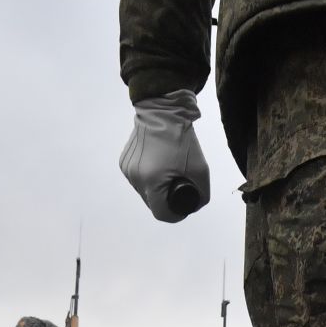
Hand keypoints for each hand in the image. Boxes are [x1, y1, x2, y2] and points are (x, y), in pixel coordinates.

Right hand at [120, 90, 209, 222]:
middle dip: (165, 200)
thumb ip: (201, 195)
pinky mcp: (124, 162)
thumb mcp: (201, 171)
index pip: (161, 213)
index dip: (174, 214)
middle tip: (177, 186)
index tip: (182, 206)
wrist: (163, 112)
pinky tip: (156, 163)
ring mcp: (127, 170)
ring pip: (144, 192)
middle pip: (152, 204)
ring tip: (167, 171)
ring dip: (156, 188)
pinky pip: (138, 179)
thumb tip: (193, 206)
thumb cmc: (183, 140)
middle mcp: (136, 178)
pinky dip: (148, 177)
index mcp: (152, 181)